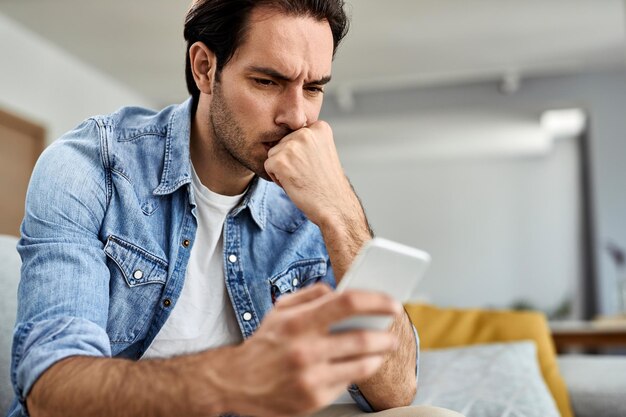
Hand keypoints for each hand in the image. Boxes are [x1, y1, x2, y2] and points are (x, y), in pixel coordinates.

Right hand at [215, 284, 400, 416]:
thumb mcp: (280, 310)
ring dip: (379, 355)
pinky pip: (348, 383)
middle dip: (386, 335)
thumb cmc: (263, 344)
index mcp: (298, 323)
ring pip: (362, 364)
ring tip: (382, 349)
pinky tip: (357, 365)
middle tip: (392, 332)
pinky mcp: (314, 399)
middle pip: (362, 338)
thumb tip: (339, 290)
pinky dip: (357, 372)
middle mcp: (305, 350)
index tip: (392, 303)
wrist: (235, 382)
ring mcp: (310, 377)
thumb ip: (311, 295)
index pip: (347, 303)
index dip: (376, 300)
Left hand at [264, 121, 359, 226]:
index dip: (299, 153)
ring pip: (273, 154)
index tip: (312, 164)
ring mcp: (292, 146)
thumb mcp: (323, 151)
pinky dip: (277, 178)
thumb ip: (308, 141)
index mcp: (319, 127)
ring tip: (300, 178)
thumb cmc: (328, 183)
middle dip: (289, 159)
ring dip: (282, 168)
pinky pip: (267, 165)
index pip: (295, 134)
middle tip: (306, 173)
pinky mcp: (280, 161)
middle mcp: (305, 132)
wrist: (335, 205)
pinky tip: (293, 183)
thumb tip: (283, 137)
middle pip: (282, 142)